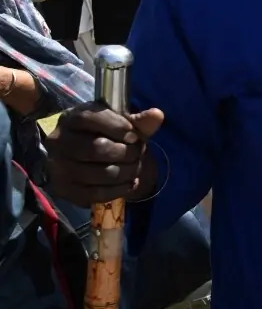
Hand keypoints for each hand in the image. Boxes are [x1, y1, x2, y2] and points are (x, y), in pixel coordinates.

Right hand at [45, 106, 164, 204]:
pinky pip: (95, 194)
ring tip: (135, 168)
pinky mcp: (62, 189)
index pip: (92, 118)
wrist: (88, 159)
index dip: (119, 128)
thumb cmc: (107, 136)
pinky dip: (119, 190)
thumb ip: (139, 121)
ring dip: (126, 172)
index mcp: (71, 118)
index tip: (134, 137)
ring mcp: (57, 167)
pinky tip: (129, 183)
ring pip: (99, 173)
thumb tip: (156, 115)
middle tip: (137, 154)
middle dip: (126, 153)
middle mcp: (57, 141)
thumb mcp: (122, 124)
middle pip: (96, 148)